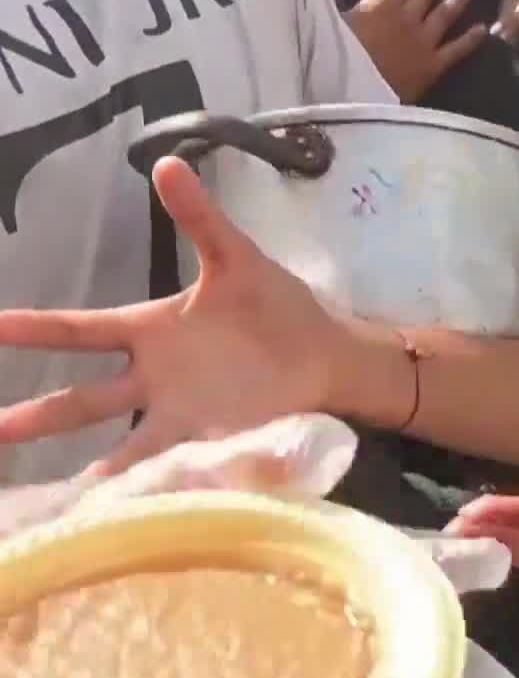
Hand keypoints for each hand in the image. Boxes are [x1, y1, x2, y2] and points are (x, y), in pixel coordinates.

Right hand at [0, 159, 342, 474]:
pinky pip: (176, 467)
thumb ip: (201, 219)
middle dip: (38, 416)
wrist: (329, 354)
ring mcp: (181, 415)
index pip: (78, 331)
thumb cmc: (278, 307)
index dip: (30, 330)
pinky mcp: (215, 441)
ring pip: (122, 446)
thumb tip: (168, 162)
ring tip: (55, 500)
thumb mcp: (237, 260)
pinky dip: (153, 488)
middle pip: (83, 400)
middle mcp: (154, 379)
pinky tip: (126, 514)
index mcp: (150, 332)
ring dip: (90, 472)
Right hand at [342, 0, 488, 102]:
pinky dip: (471, 39)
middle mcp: (406, 17)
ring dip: (454, 1)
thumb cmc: (334, 56)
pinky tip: (483, 29)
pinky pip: (457, 49)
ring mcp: (424, 41)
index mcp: (379, 4)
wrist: (353, 93)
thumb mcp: (326, 20)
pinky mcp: (434, 65)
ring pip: (443, 15)